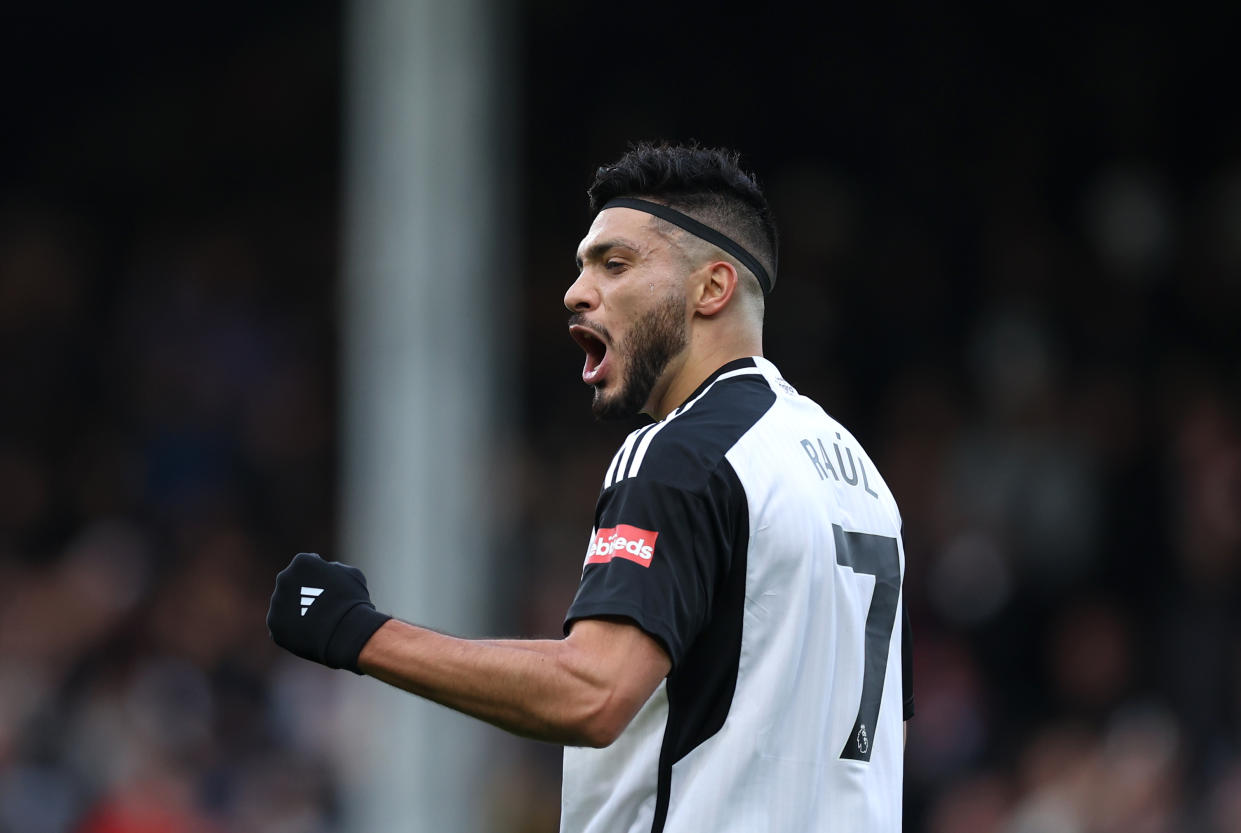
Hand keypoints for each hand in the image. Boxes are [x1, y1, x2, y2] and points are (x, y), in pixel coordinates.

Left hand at [267, 552, 391, 672]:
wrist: (345, 632)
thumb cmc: (352, 601)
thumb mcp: (351, 575)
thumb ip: (334, 570)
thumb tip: (328, 571)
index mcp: (302, 562)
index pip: (307, 566)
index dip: (320, 577)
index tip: (329, 588)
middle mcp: (284, 578)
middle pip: (292, 584)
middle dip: (303, 592)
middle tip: (321, 606)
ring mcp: (277, 601)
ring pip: (285, 605)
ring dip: (297, 610)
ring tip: (316, 622)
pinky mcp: (274, 623)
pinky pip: (282, 624)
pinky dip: (293, 628)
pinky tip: (309, 632)